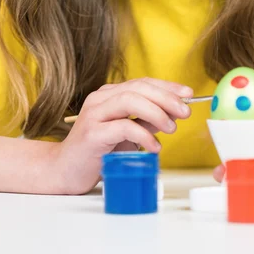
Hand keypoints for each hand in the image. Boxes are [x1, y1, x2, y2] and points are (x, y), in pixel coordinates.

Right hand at [54, 78, 192, 194]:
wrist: (64, 172)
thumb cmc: (98, 152)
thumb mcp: (128, 133)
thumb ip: (147, 122)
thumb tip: (173, 114)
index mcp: (110, 95)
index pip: (143, 83)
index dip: (167, 86)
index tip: (189, 94)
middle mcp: (101, 99)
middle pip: (138, 88)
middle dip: (166, 97)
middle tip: (185, 111)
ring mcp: (94, 114)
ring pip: (130, 100)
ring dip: (156, 112)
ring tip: (171, 128)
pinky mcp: (91, 133)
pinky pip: (122, 126)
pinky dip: (143, 134)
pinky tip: (154, 146)